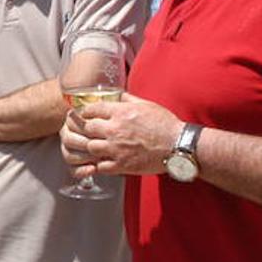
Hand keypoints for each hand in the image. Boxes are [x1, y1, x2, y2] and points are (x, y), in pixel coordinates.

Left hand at [61, 92, 181, 177]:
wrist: (178, 145)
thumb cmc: (165, 124)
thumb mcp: (146, 105)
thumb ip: (127, 99)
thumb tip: (116, 95)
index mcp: (121, 112)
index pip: (91, 109)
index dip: (84, 112)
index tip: (83, 114)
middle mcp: (116, 130)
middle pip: (87, 128)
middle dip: (84, 128)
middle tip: (85, 130)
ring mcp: (117, 149)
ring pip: (90, 147)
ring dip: (90, 146)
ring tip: (94, 145)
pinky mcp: (122, 165)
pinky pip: (99, 166)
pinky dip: (97, 164)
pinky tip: (99, 161)